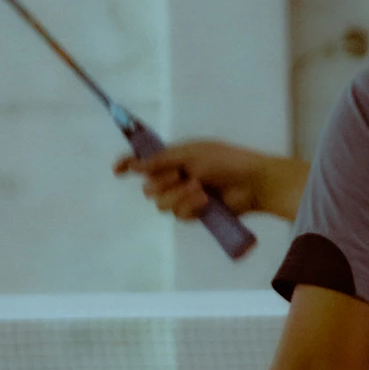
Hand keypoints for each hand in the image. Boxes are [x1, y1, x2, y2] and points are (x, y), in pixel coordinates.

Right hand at [114, 140, 264, 221]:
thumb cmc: (225, 161)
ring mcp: (184, 196)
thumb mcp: (191, 154)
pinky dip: (189, 207)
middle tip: (182, 176)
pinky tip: (204, 201)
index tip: (117, 170)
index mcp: (174, 158)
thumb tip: (137, 165)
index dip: (128, 165)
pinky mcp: (194, 213)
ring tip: (199, 188)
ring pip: (161, 204)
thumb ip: (162, 161)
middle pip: (149, 188)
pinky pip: (178, 215)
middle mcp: (175, 177)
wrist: (251, 182)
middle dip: (163, 183)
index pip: (144, 162)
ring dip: (179, 196)